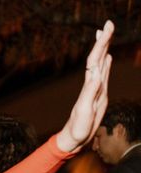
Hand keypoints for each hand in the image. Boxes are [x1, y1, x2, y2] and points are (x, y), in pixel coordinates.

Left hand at [56, 20, 113, 152]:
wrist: (74, 138)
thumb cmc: (78, 127)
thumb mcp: (84, 110)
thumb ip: (90, 93)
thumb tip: (95, 75)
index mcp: (89, 85)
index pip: (95, 60)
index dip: (100, 44)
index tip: (105, 29)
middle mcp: (92, 84)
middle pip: (97, 58)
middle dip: (103, 41)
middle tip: (108, 24)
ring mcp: (96, 89)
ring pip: (100, 64)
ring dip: (103, 49)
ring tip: (106, 34)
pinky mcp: (98, 95)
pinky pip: (103, 75)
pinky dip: (105, 64)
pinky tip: (106, 58)